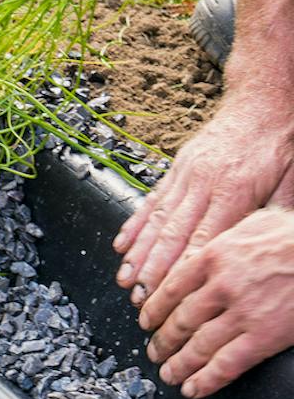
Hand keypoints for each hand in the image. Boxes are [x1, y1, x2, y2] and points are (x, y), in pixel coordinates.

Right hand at [113, 91, 293, 311]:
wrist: (262, 103)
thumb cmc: (280, 143)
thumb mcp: (292, 181)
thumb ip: (275, 216)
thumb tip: (264, 249)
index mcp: (234, 190)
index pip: (204, 237)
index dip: (183, 267)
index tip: (168, 293)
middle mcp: (203, 184)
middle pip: (173, 233)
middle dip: (153, 269)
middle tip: (138, 296)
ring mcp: (185, 176)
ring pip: (156, 220)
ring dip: (138, 252)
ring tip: (124, 279)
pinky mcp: (176, 169)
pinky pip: (150, 201)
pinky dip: (134, 224)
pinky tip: (121, 245)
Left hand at [139, 207, 293, 396]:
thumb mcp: (257, 221)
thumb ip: (228, 234)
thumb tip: (214, 238)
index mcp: (215, 256)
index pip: (171, 287)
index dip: (154, 309)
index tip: (146, 320)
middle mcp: (221, 286)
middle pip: (181, 319)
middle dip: (163, 340)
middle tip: (154, 351)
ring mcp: (242, 314)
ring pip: (198, 345)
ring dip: (179, 364)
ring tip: (169, 374)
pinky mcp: (264, 337)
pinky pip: (228, 363)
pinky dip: (207, 379)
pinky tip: (194, 388)